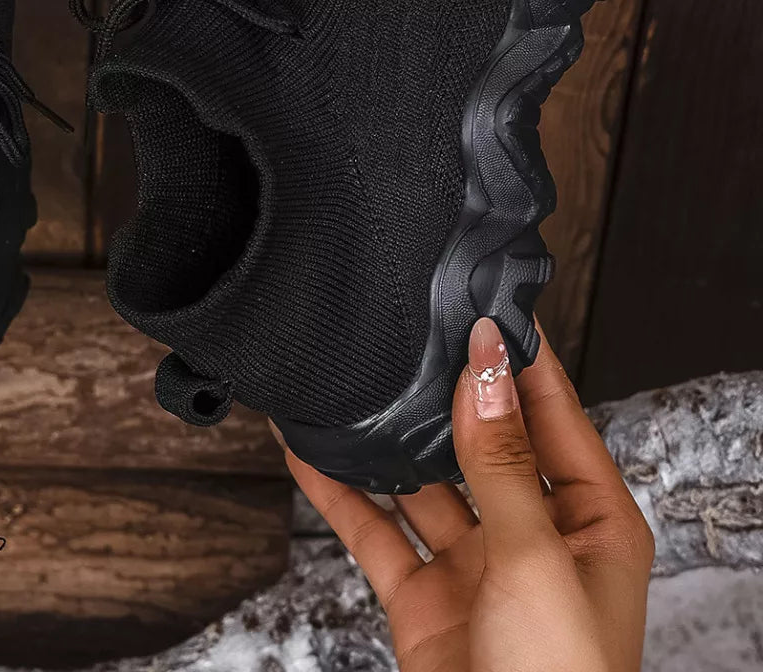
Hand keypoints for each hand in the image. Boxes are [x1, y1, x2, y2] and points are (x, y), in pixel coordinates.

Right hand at [280, 318, 654, 671]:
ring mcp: (476, 567)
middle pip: (482, 443)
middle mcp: (535, 538)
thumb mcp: (535, 558)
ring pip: (422, 482)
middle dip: (443, 394)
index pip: (554, 415)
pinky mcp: (425, 599)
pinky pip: (377, 530)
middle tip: (409, 333)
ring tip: (351, 385)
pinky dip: (341, 492)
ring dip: (384, 441)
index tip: (484, 305)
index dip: (520, 360)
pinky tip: (311, 454)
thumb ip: (502, 460)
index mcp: (592, 522)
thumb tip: (486, 370)